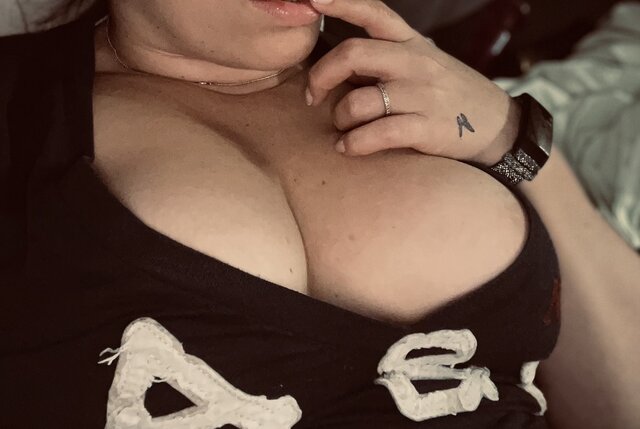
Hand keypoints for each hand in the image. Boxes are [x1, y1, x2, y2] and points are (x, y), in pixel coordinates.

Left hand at [307, 0, 520, 165]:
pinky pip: (378, 133)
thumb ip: (386, 59)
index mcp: (412, 43)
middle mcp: (416, 62)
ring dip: (339, 119)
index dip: (341, 2)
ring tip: (342, 130)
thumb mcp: (424, 63)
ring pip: (359, 101)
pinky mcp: (428, 127)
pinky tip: (348, 148)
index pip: (374, 12)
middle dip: (321, 76)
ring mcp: (423, 95)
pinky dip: (354, 144)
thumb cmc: (449, 95)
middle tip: (312, 96)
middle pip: (353, 54)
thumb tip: (338, 65)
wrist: (498, 126)